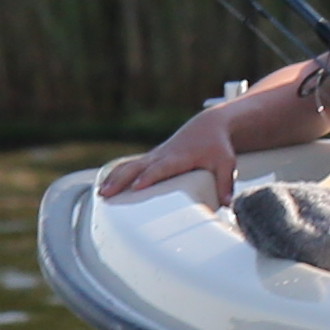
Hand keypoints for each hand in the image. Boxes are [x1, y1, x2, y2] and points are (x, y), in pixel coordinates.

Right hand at [102, 114, 238, 210]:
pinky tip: (106, 185)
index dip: (149, 177)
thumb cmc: (217, 145)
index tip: (136, 187)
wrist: (209, 125)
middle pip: (138, 167)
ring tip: (101, 193)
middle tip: (106, 194)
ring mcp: (155, 156)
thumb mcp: (226, 162)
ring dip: (115, 178)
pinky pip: (131, 165)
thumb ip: (226, 182)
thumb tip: (228, 204)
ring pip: (130, 166)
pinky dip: (117, 173)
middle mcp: (163, 155)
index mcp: (179, 156)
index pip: (162, 168)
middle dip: (121, 180)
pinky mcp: (152, 158)